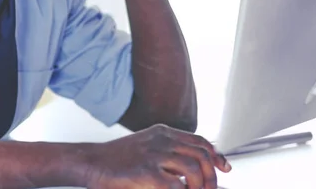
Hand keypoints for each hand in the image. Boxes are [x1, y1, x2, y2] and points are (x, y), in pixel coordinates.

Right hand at [85, 124, 231, 188]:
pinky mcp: (146, 172)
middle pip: (201, 155)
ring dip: (201, 186)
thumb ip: (168, 154)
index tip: (224, 168)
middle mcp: (162, 140)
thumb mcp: (146, 147)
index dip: (216, 155)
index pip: (199, 140)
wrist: (90, 161)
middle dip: (212, 176)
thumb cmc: (116, 159)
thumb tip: (191, 172)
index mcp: (163, 132)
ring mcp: (154, 155)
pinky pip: (176, 185)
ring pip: (193, 169)